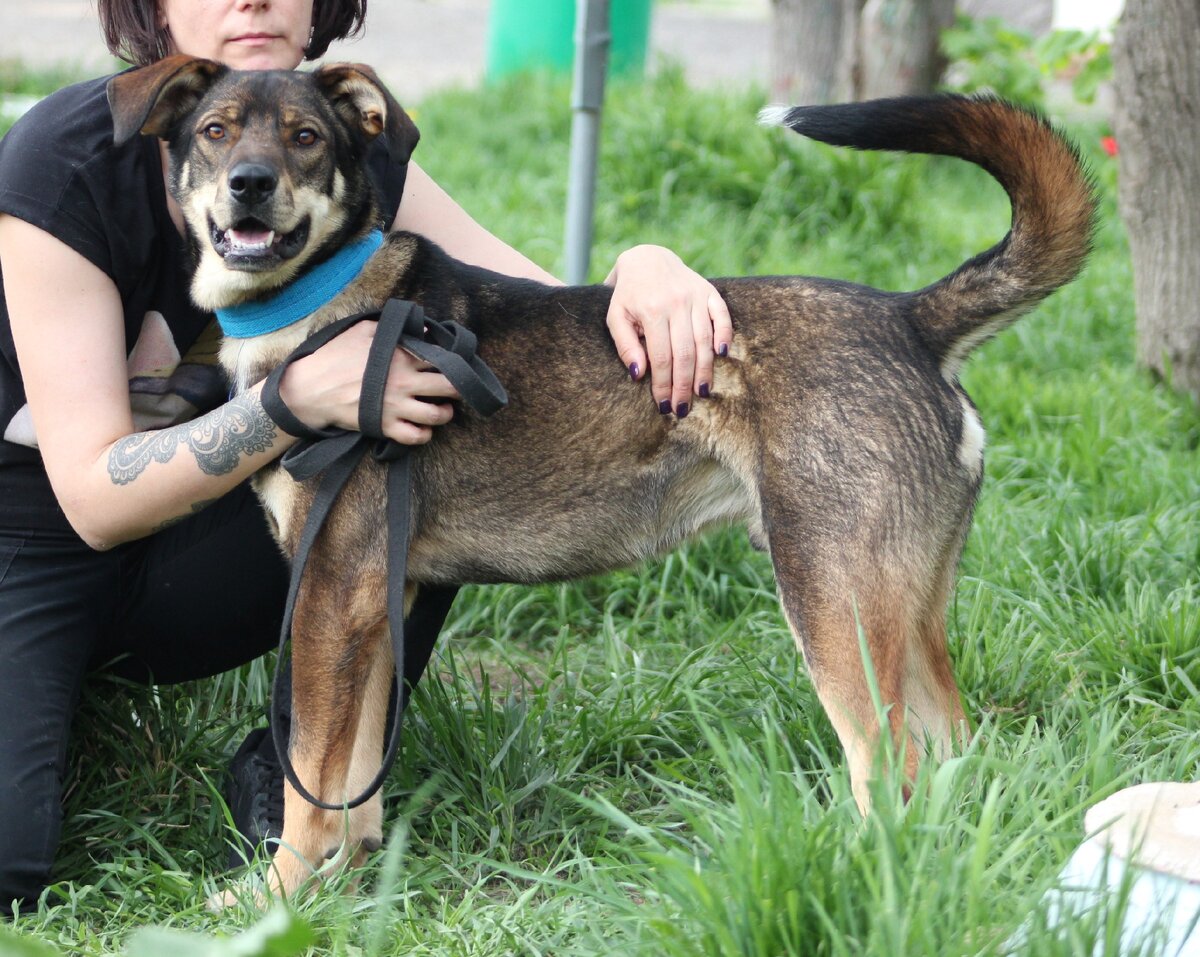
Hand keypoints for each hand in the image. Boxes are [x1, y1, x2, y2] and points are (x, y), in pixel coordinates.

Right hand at [277, 320, 459, 444]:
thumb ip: (394, 329)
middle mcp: (403, 381)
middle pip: (448, 386)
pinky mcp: (385, 426)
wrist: (310, 388)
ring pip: (436, 415)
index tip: (458, 363)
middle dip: (460, 388)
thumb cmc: (335, 356)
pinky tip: (424, 429)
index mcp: (400, 356)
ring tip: (445, 410)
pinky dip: (424, 435)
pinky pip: (415, 436)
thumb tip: (423, 329)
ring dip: (446, 413)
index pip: (440, 357)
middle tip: (460, 388)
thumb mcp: (362, 331)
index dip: (454, 361)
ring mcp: (395, 406)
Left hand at [604, 245, 732, 416]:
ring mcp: (695, 296)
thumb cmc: (628, 295)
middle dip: (684, 385)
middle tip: (682, 409)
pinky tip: (722, 355)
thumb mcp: (616, 317)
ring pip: (704, 340)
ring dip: (704, 370)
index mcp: (651, 310)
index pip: (661, 357)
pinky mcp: (709, 291)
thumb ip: (625, 345)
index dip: (664, 384)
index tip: (664, 405)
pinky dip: (724, 335)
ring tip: (701, 393)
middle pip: (685, 353)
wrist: (647, 258)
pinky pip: (722, 315)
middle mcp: (676, 303)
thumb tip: (639, 374)